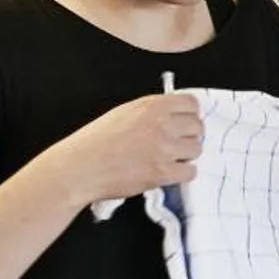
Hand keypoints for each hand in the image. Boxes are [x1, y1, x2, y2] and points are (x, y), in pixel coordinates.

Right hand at [54, 92, 203, 206]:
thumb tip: (173, 115)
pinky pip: (190, 172)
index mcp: (151, 106)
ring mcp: (163, 148)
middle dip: (189, 135)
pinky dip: (182, 174)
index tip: (185, 122)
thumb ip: (150, 112)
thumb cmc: (95, 142)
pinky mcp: (162, 173)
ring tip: (169, 159)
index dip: (189, 114)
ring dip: (186, 155)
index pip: (191, 103)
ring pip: (196, 149)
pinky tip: (169, 172)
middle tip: (177, 143)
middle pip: (198, 126)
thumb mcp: (123, 113)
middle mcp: (161, 124)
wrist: (80, 167)